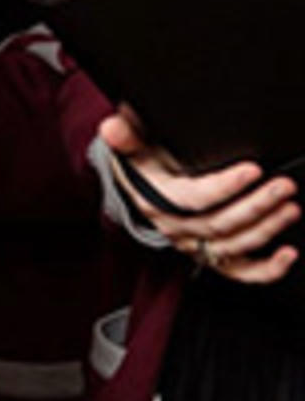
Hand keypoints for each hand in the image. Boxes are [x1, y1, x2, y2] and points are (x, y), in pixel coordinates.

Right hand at [101, 105, 299, 283]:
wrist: (140, 187)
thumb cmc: (142, 162)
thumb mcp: (131, 144)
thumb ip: (125, 135)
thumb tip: (112, 128)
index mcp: (154, 200)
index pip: (193, 199)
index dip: (224, 187)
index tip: (252, 170)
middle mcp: (174, 227)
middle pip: (220, 223)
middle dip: (257, 205)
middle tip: (284, 187)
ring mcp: (194, 245)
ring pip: (234, 245)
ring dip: (267, 228)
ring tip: (290, 207)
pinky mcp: (210, 256)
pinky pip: (239, 272)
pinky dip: (267, 269)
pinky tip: (289, 255)